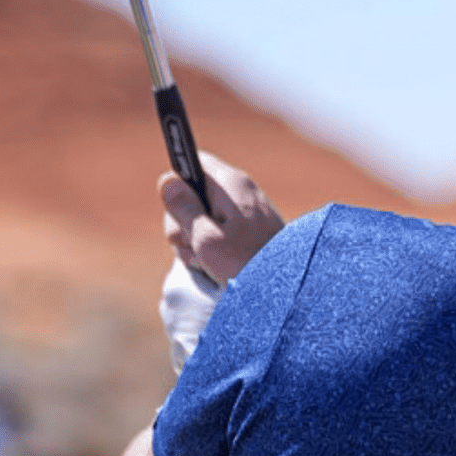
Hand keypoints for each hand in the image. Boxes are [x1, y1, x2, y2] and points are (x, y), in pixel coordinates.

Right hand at [160, 152, 284, 286]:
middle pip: (191, 196)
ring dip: (194, 244)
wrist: (287, 292)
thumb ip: (184, 209)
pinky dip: (210, 253)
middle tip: (194, 245)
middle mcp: (239, 193)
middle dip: (182, 224)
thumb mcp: (206, 239)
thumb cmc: (248, 265)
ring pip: (200, 220)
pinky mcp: (247, 234)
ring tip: (209, 263)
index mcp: (231, 184)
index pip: (193, 162)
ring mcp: (244, 215)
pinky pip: (216, 237)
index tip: (176, 208)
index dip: (177, 183)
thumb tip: (167, 179)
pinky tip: (216, 269)